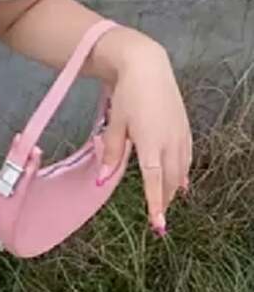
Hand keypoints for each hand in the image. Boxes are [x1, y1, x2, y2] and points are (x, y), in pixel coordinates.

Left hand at [98, 36, 191, 235]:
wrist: (147, 66)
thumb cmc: (127, 95)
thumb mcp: (114, 125)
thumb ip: (111, 154)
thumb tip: (103, 181)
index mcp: (151, 143)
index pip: (155, 181)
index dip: (156, 204)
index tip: (158, 225)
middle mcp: (170, 141)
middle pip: (170, 180)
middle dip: (164, 200)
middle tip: (158, 218)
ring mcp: (180, 134)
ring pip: (181, 170)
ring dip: (173, 188)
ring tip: (168, 202)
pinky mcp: (184, 128)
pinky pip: (186, 157)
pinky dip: (183, 171)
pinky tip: (181, 180)